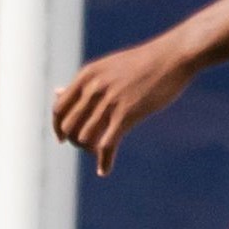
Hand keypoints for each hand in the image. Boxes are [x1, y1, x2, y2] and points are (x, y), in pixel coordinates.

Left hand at [52, 32, 202, 173]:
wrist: (172, 57)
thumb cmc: (141, 63)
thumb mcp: (104, 68)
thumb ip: (81, 83)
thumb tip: (56, 92)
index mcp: (85, 77)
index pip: (59, 109)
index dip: (58, 127)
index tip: (62, 139)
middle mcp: (93, 89)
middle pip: (69, 126)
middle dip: (74, 140)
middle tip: (85, 147)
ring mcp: (109, 102)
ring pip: (84, 137)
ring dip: (89, 150)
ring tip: (99, 153)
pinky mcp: (127, 114)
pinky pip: (107, 145)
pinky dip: (103, 161)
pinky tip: (104, 170)